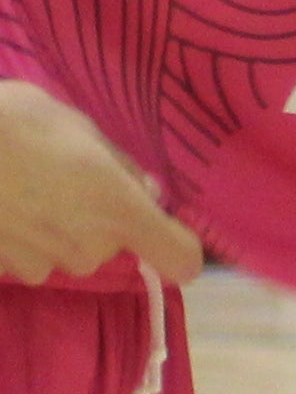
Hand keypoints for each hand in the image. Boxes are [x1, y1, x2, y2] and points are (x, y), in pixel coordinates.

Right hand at [0, 81, 200, 291]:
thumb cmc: (15, 122)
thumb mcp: (81, 128)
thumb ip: (119, 165)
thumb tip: (144, 190)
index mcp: (120, 210)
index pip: (180, 259)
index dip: (177, 245)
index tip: (163, 227)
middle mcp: (88, 248)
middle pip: (113, 246)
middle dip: (98, 220)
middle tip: (66, 179)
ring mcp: (41, 264)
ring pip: (67, 252)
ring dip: (56, 230)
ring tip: (24, 187)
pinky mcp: (3, 270)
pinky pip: (28, 256)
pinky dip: (20, 237)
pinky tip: (2, 204)